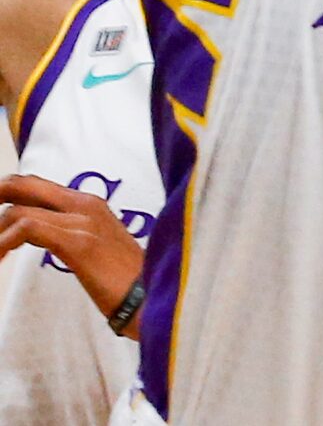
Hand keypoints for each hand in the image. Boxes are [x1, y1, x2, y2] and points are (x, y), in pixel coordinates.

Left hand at [0, 175, 145, 334]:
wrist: (150, 296)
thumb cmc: (124, 279)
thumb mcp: (96, 247)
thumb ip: (72, 233)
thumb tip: (44, 236)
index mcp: (88, 202)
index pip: (38, 184)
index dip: (9, 191)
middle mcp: (84, 202)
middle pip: (26, 185)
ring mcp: (82, 220)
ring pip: (20, 210)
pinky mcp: (78, 241)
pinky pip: (28, 229)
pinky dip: (5, 241)